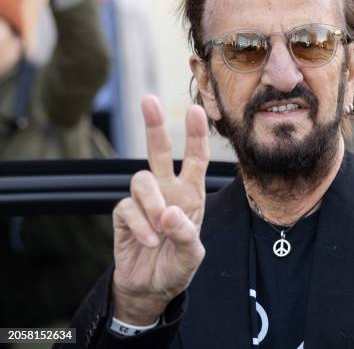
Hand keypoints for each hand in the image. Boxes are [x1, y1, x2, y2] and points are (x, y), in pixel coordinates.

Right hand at [112, 96, 208, 324]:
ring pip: (141, 179)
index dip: (196, 135)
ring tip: (160, 231)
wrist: (151, 288)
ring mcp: (144, 201)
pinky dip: (140, 227)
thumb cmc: (177, 266)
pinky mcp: (124, 213)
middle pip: (158, 151)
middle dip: (153, 125)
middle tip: (148, 99)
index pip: (195, 160)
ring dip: (152, 204)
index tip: (196, 109)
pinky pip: (127, 207)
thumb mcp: (192, 256)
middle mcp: (167, 191)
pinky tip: (150, 242)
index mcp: (190, 195)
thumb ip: (186, 234)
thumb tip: (169, 213)